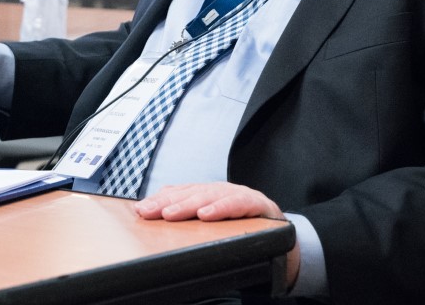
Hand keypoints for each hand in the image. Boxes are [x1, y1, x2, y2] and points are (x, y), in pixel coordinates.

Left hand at [135, 182, 298, 286]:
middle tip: (149, 212)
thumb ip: (190, 215)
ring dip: (188, 204)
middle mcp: (221, 190)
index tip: (140, 211)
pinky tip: (206, 214)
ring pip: (210, 196)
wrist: (284, 234)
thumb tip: (156, 213)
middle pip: (190, 193)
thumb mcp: (213, 222)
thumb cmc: (242, 227)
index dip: (159, 200)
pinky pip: (237, 205)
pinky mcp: (256, 204)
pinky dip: (221, 208)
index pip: (179, 193)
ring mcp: (238, 195)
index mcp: (208, 193)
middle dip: (167, 202)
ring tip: (170, 213)